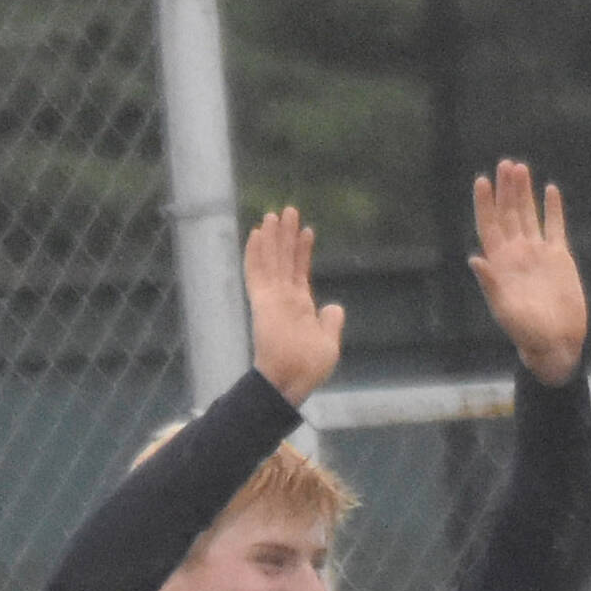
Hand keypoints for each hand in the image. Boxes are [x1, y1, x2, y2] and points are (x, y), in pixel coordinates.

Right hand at [245, 206, 344, 405]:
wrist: (291, 380)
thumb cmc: (309, 367)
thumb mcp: (328, 343)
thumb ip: (330, 323)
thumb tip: (335, 307)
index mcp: (300, 305)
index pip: (300, 271)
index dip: (303, 251)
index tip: (308, 231)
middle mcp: (284, 297)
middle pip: (284, 259)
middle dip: (286, 235)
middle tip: (289, 209)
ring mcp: (272, 298)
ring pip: (271, 260)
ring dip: (272, 237)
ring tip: (274, 214)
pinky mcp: (261, 301)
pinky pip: (256, 272)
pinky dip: (255, 253)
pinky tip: (256, 234)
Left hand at [469, 161, 586, 384]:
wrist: (557, 343)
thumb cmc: (527, 333)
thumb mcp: (505, 311)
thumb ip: (490, 285)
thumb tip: (474, 259)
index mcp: (500, 264)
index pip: (489, 227)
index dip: (485, 204)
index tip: (482, 182)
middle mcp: (517, 254)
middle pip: (508, 214)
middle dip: (505, 190)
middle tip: (505, 165)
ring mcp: (538, 253)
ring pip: (528, 215)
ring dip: (523, 193)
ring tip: (519, 168)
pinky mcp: (559, 258)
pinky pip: (555, 227)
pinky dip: (553, 209)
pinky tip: (550, 190)